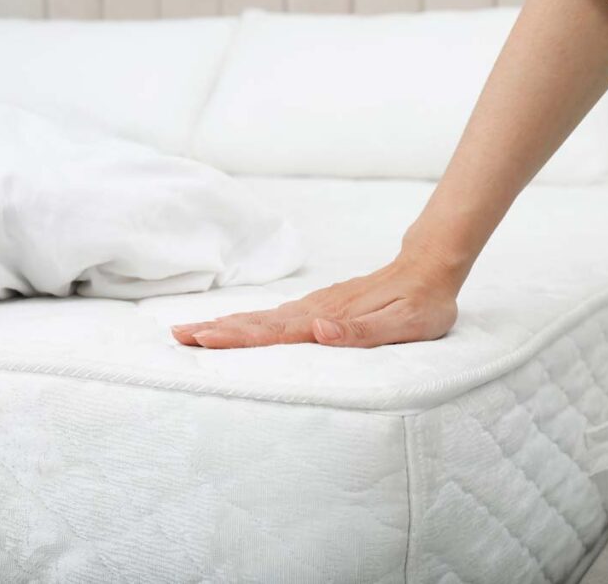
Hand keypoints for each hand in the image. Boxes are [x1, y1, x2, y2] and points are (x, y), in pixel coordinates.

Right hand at [171, 254, 458, 348]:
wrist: (430, 267)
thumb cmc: (422, 303)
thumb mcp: (404, 325)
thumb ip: (361, 332)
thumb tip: (318, 332)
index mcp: (328, 318)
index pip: (275, 331)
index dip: (238, 337)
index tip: (203, 339)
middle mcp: (315, 310)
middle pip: (258, 322)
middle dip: (217, 330)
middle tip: (177, 336)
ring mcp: (316, 306)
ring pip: (263, 317)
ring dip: (227, 325)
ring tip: (192, 331)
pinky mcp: (321, 306)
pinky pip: (277, 316)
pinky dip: (249, 321)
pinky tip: (236, 326)